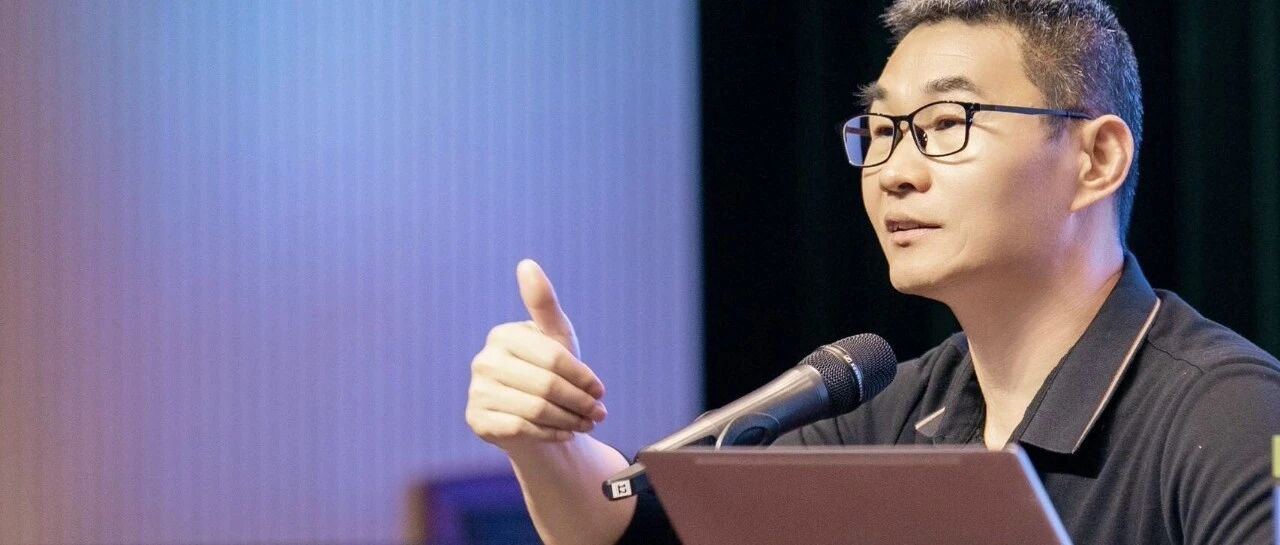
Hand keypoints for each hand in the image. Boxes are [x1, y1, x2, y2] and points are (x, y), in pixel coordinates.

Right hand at [466, 259, 607, 449]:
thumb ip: (543, 304)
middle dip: (579, 402)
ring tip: (585, 423)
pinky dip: (551, 433)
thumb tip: (526, 263)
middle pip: (547, 385)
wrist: (536, 420)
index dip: (583, 376)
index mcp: (503, 336)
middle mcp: (483, 362)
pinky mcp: (476, 420)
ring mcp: (476, 392)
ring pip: (536, 409)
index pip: (554, 357)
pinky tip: (563, 432)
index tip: (600, 390)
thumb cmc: (550, 375)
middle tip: (598, 413)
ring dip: (569, 420)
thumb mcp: (556, 339)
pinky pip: (522, 429)